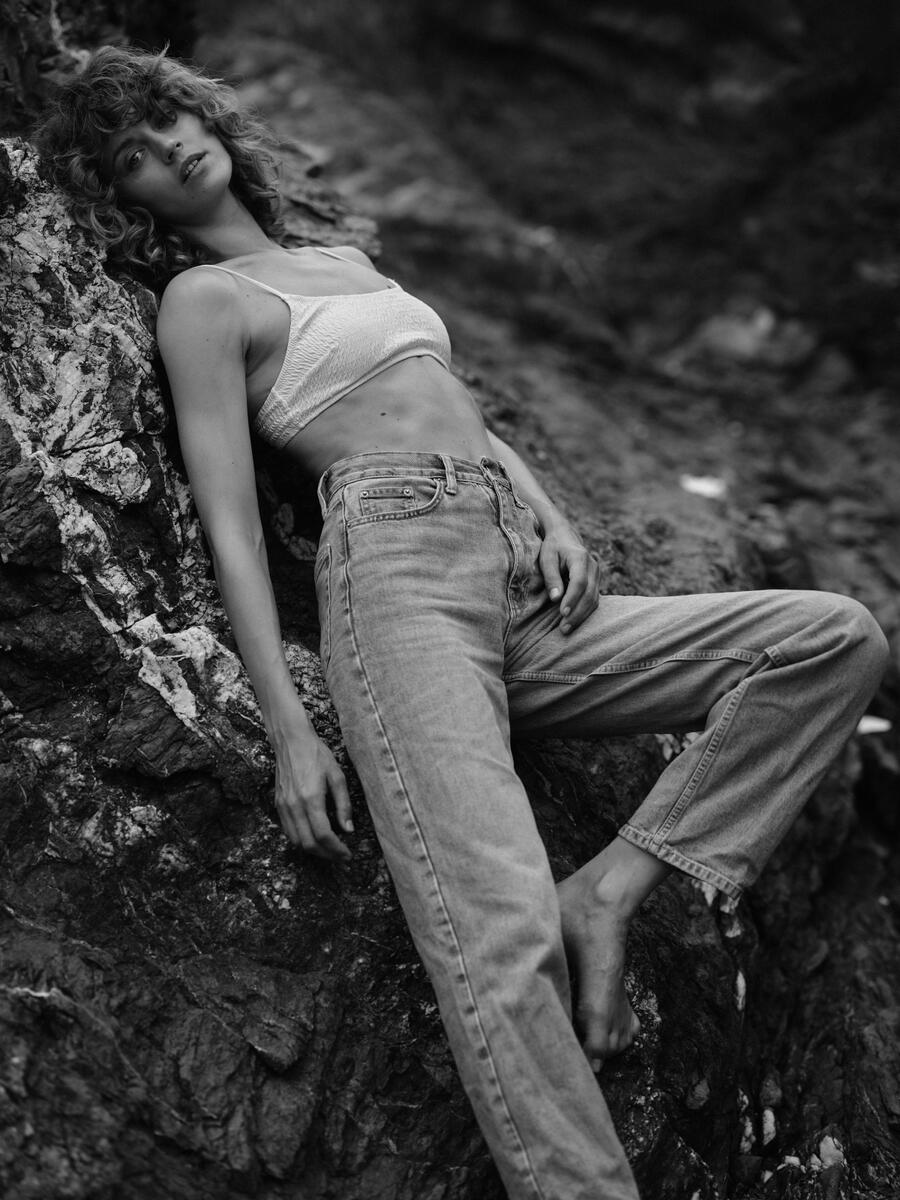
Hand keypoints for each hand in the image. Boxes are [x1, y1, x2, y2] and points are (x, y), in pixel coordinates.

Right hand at [273, 727, 352, 861]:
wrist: (291, 741)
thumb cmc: (317, 754)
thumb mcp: (337, 776)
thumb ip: (344, 805)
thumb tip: (349, 829)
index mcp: (311, 798)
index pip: (323, 835)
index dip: (337, 850)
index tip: (347, 855)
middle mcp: (294, 806)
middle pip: (309, 844)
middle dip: (326, 855)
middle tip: (340, 856)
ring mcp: (283, 806)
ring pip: (296, 841)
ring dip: (313, 850)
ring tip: (329, 850)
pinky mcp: (278, 805)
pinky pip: (288, 831)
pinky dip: (301, 840)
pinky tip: (314, 837)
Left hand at [538, 522, 601, 633]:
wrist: (565, 536)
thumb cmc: (553, 547)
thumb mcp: (547, 558)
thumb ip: (551, 577)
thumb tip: (555, 598)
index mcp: (580, 557)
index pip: (580, 581)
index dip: (572, 598)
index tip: (562, 613)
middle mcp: (593, 566)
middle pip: (589, 593)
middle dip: (577, 613)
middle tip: (563, 628)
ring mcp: (597, 575)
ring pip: (594, 599)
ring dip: (581, 616)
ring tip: (566, 629)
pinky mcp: (595, 582)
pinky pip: (593, 599)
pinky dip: (585, 612)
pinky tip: (574, 622)